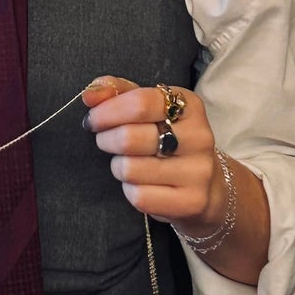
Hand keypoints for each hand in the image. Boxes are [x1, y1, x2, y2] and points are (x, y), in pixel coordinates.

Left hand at [80, 75, 224, 236]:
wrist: (204, 184)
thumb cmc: (167, 137)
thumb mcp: (148, 108)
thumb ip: (117, 93)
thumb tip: (90, 94)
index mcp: (188, 105)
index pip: (140, 103)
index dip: (107, 111)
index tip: (94, 119)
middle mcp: (199, 137)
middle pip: (130, 138)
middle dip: (106, 140)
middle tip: (106, 141)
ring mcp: (198, 171)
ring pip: (131, 169)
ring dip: (118, 166)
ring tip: (128, 163)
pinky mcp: (191, 202)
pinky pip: (140, 196)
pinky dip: (130, 191)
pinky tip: (140, 184)